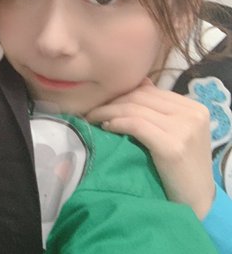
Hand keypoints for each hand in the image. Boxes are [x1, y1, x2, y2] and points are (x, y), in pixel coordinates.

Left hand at [85, 79, 215, 218]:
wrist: (194, 201)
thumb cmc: (180, 168)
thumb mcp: (175, 132)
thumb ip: (159, 109)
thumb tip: (139, 83)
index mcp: (193, 108)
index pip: (149, 91)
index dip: (121, 94)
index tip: (102, 102)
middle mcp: (192, 114)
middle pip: (140, 97)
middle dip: (111, 102)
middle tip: (91, 111)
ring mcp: (184, 129)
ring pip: (134, 109)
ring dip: (107, 112)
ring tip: (92, 118)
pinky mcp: (173, 147)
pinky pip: (136, 125)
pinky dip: (117, 123)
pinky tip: (106, 128)